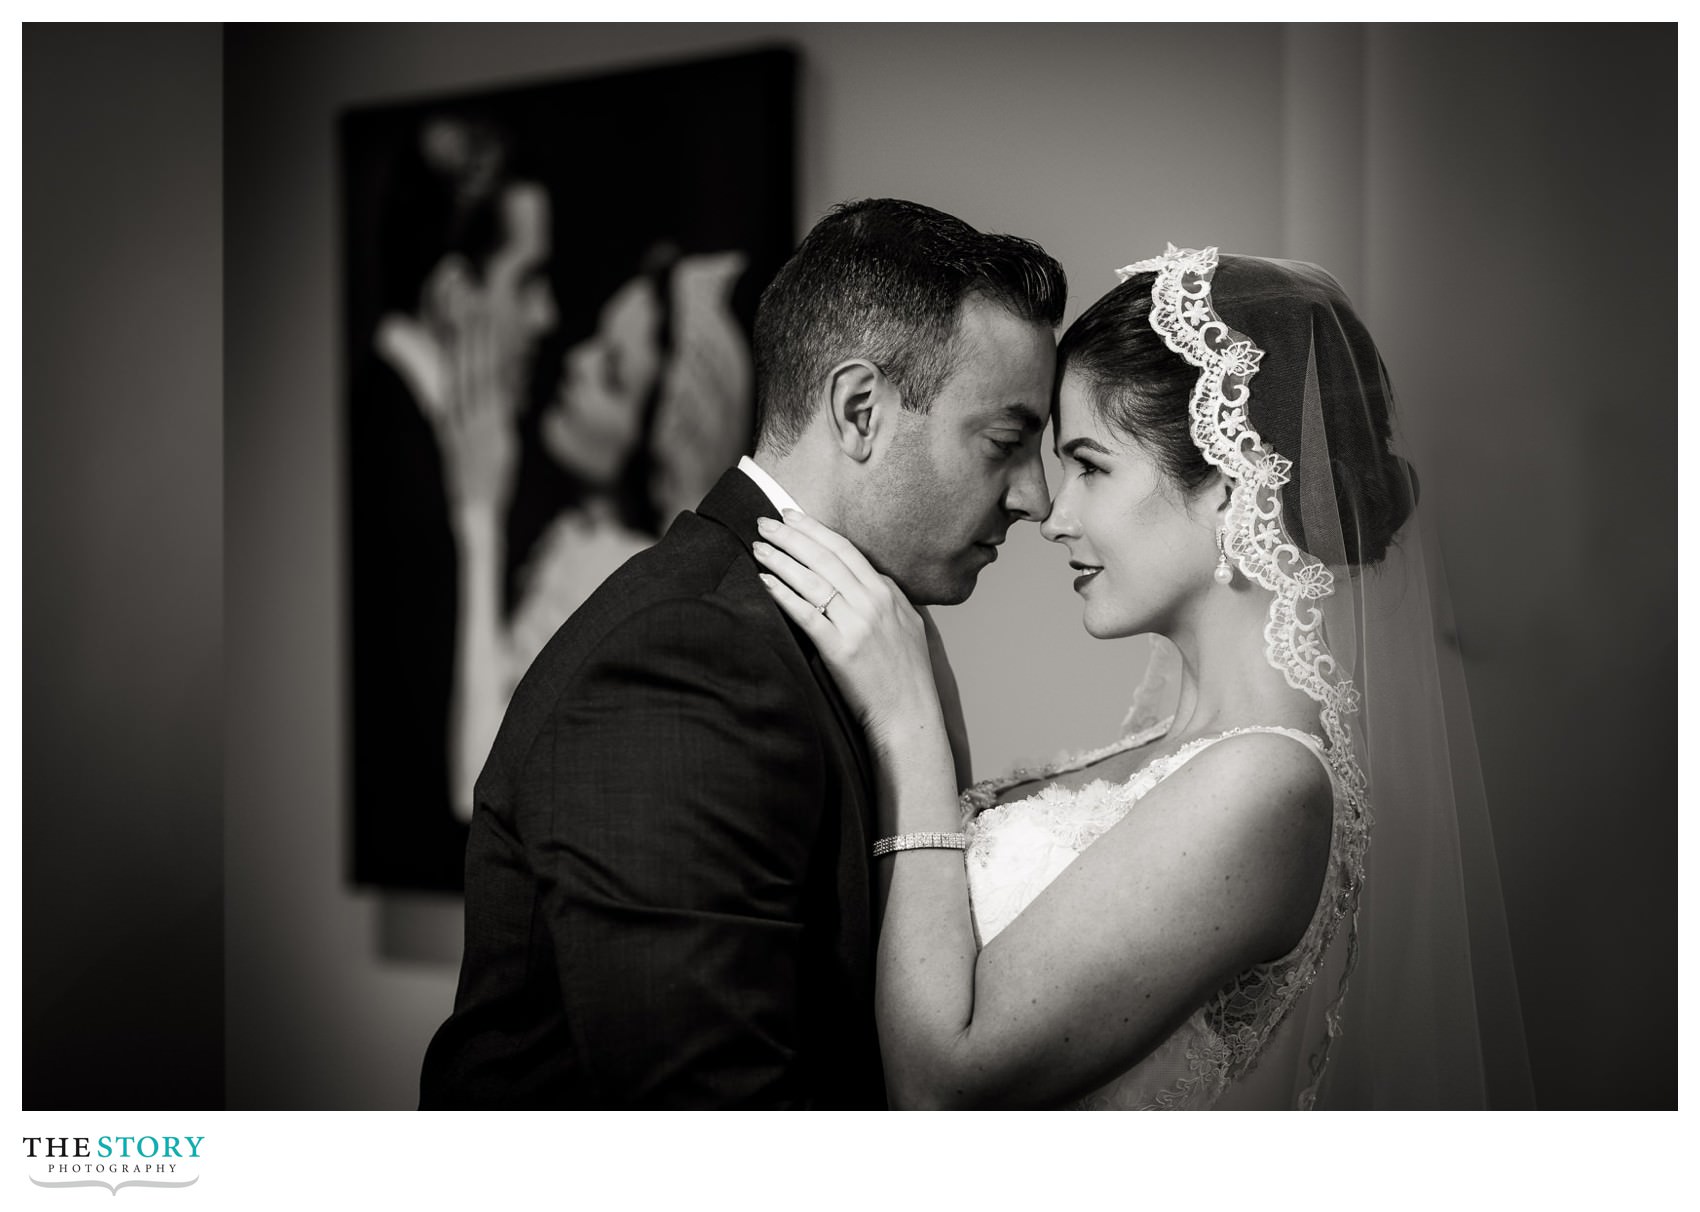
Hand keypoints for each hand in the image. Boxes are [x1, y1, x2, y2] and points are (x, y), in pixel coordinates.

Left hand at [753, 511, 941, 752]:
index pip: (846, 549)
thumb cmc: (907, 675)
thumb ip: (888, 597)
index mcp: (889, 593)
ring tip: (758, 547)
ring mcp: (857, 624)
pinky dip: (784, 594)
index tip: (792, 515)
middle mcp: (873, 603)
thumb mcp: (908, 625)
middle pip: (825, 558)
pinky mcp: (840, 649)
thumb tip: (869, 577)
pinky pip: (806, 613)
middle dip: (791, 535)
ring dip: (781, 559)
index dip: (815, 529)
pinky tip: (765, 582)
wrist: (910, 714)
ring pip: (812, 580)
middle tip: (764, 520)